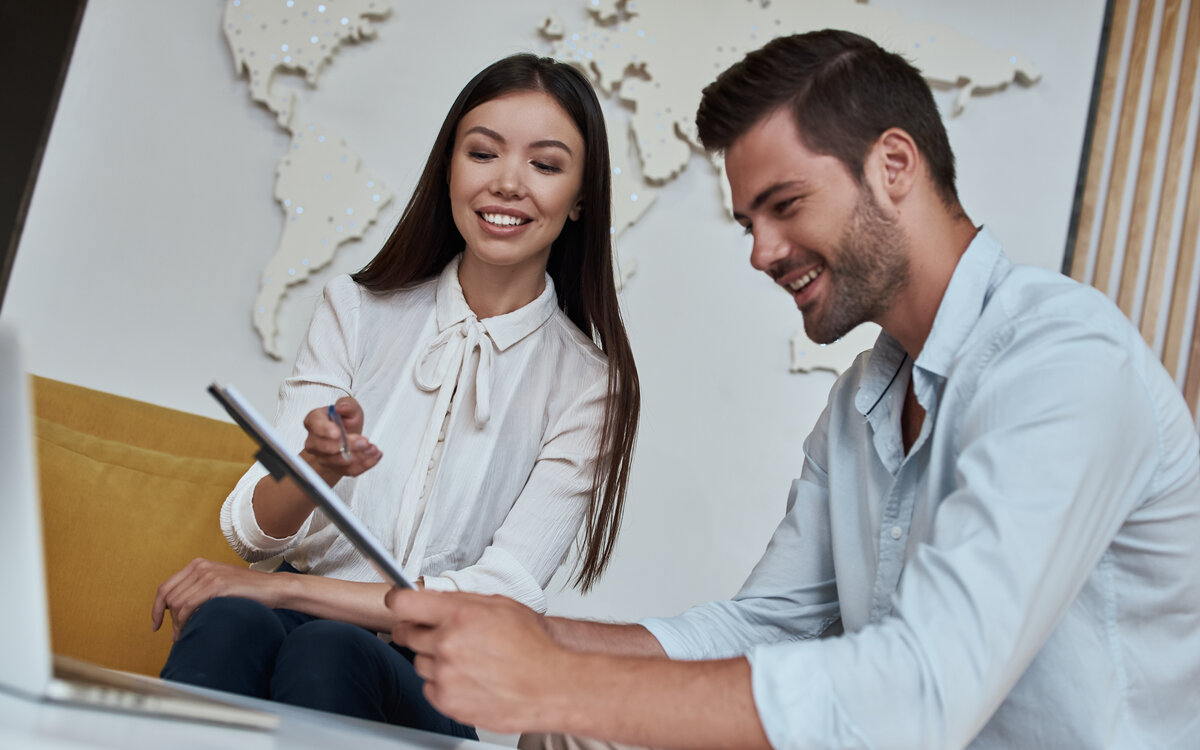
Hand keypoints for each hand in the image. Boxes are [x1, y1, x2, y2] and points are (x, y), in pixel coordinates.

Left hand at [151, 558, 284, 640]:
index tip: (156, 624)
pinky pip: (189, 607)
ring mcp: (209, 575)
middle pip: (168, 597)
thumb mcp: (218, 583)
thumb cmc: (247, 591)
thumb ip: (198, 589)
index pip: (165, 587)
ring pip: (177, 604)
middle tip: (176, 635)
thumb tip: (175, 609)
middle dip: (168, 620)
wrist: (273, 588)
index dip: (156, 609)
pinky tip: (190, 631)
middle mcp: (201, 567)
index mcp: (198, 564)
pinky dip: (184, 622)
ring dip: (177, 624)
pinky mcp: (217, 586)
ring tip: (183, 635)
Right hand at [300, 396, 381, 482]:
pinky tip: (373, 456)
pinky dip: (364, 464)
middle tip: (364, 441)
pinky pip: (348, 470)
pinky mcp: (335, 468)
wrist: (348, 439)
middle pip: (326, 447)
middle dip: (348, 445)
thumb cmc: (346, 422)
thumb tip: (341, 407)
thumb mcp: (351, 408)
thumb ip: (347, 405)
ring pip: (337, 461)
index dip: (325, 429)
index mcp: (315, 421)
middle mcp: (315, 441)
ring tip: (371, 447)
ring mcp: (323, 457)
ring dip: (358, 455)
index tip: (337, 432)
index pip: (315, 424)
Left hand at [386, 589, 565, 732]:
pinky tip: (467, 678)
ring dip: (434, 659)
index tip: (398, 602)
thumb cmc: (533, 647)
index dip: (398, 600)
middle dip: (419, 630)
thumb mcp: (501, 606)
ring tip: (466, 660)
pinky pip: (428, 687)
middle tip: (441, 634)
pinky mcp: (447, 701)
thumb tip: (435, 596)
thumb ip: (462, 600)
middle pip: (406, 633)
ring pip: (418, 661)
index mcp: (459, 615)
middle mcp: (447, 644)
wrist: (550, 685)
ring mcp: (445, 674)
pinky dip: (442, 683)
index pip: (403, 603)